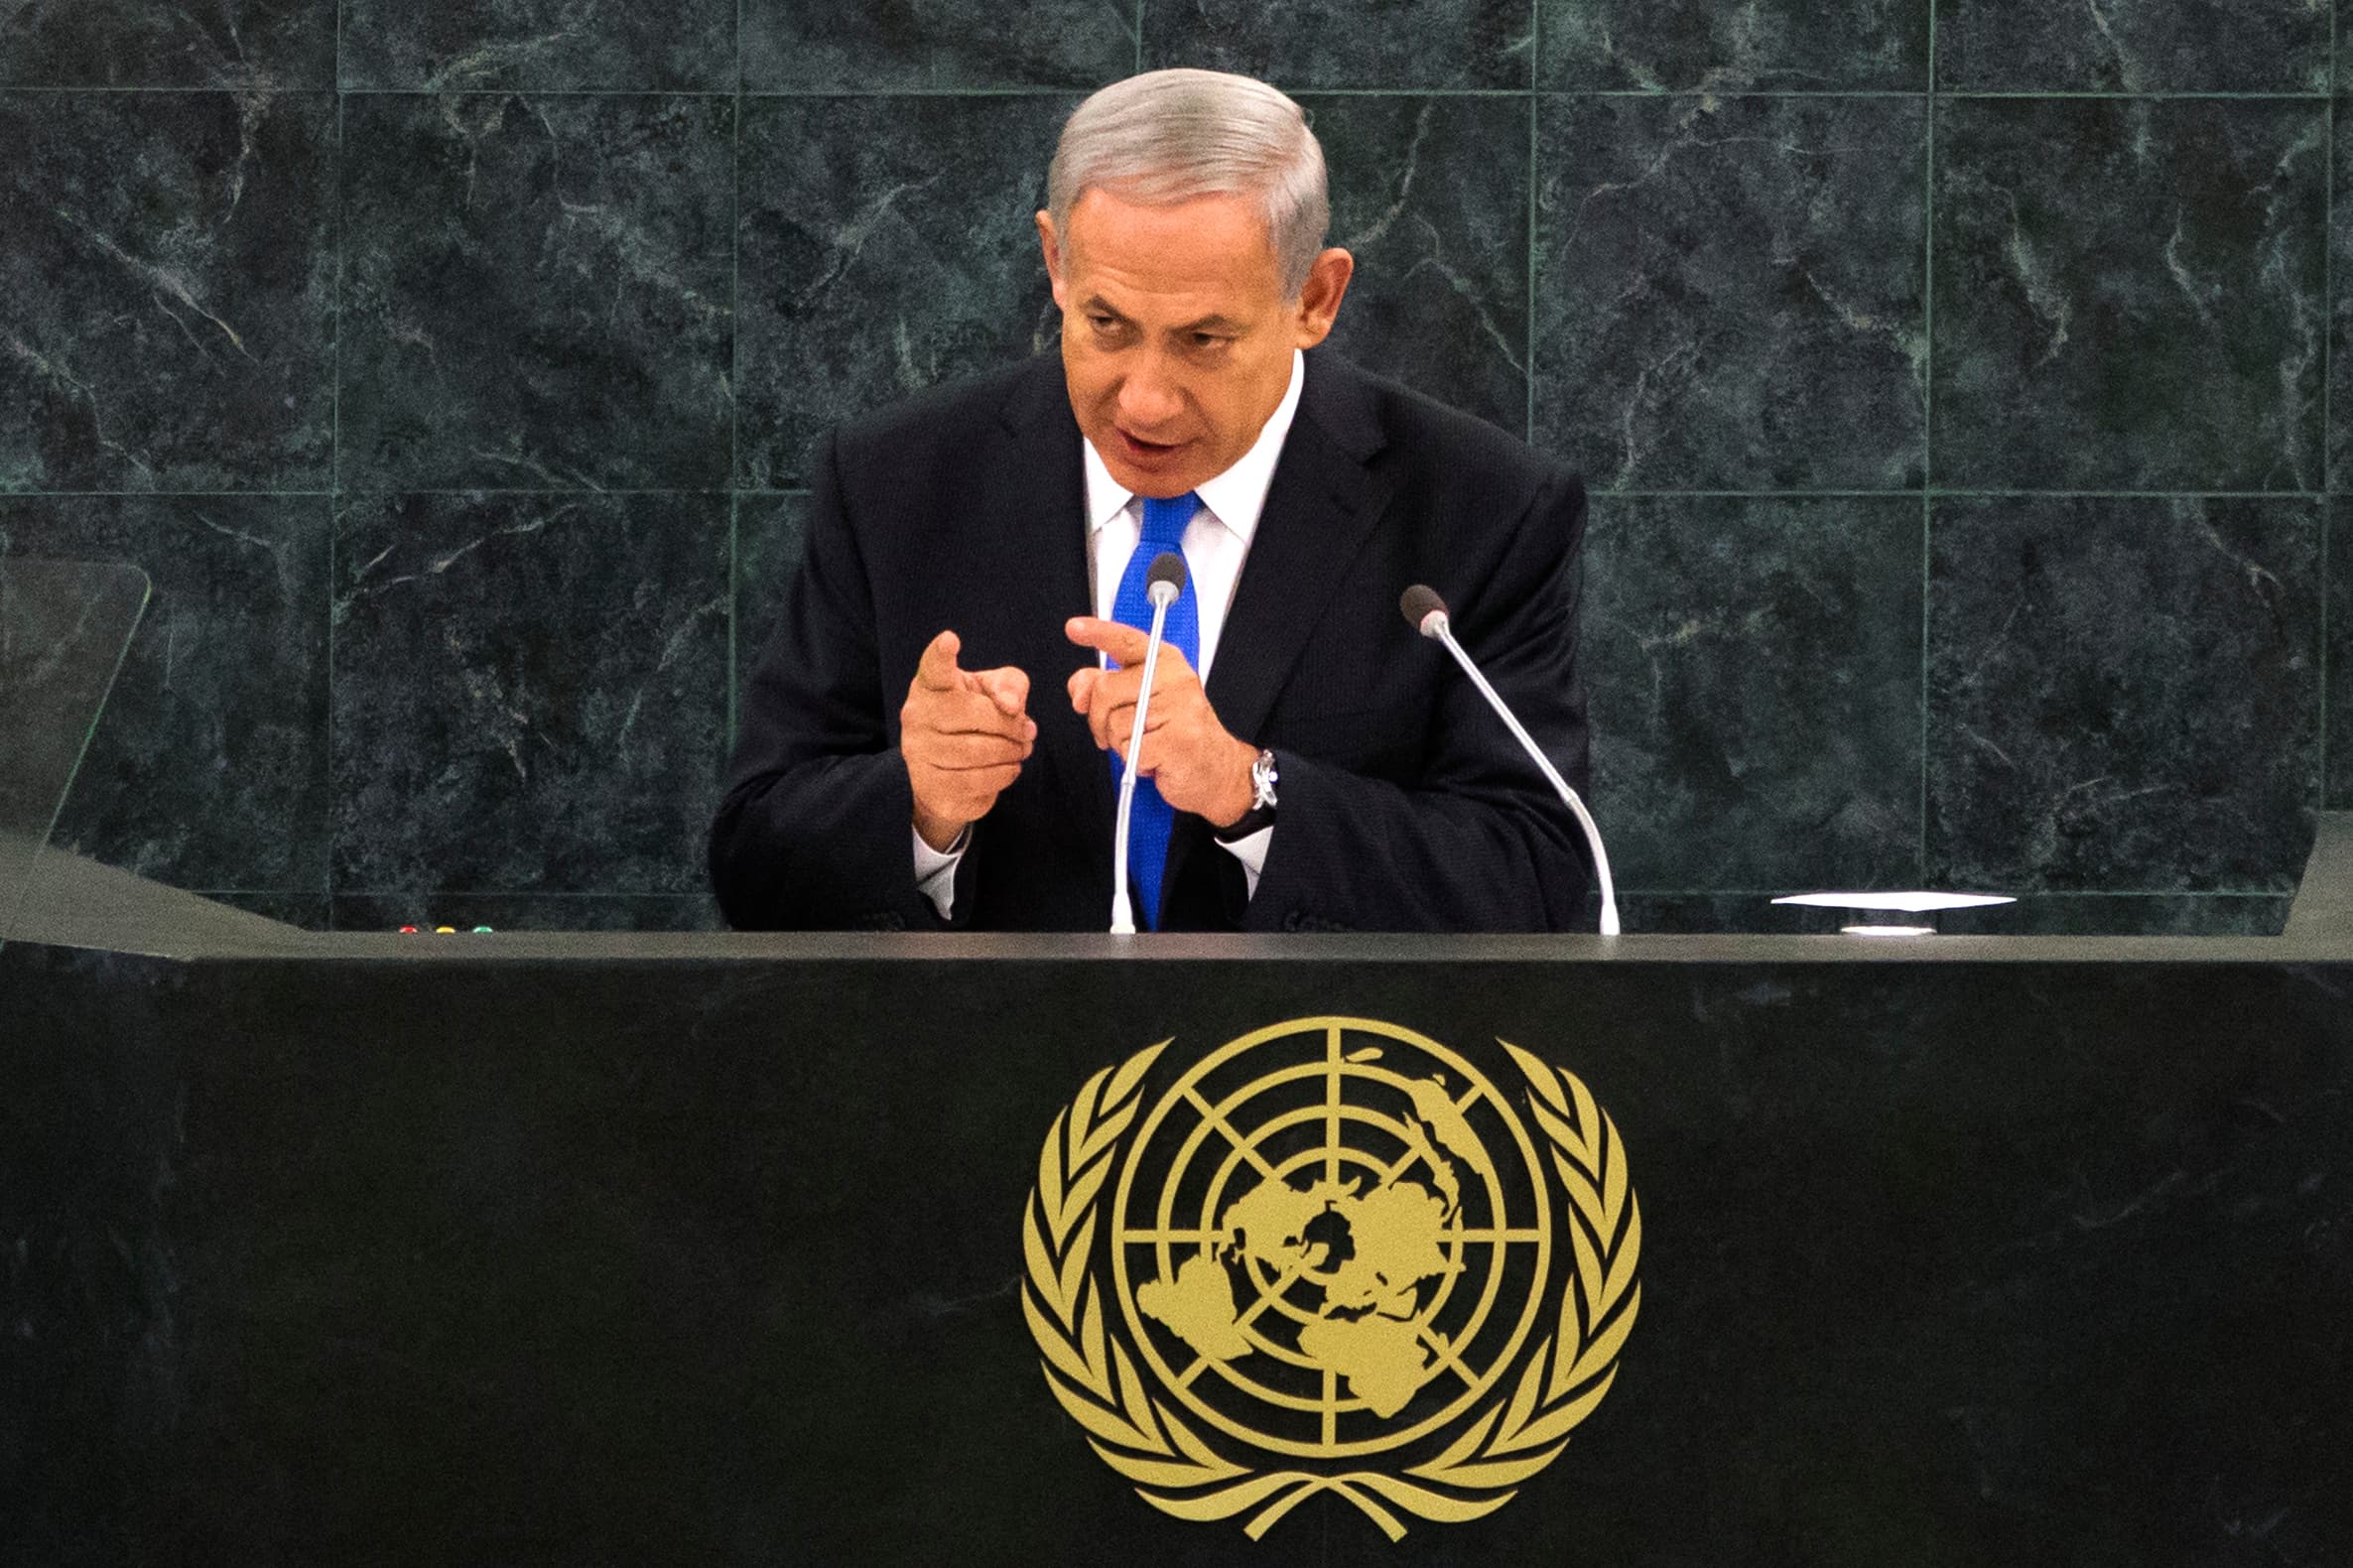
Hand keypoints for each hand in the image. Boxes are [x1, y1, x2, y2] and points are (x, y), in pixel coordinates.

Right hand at [901, 630, 1034, 849]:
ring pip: (975, 752)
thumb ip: (1010, 685)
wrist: (950, 773)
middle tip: (1028, 731)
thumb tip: (1010, 704)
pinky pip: (975, 781)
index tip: (950, 640)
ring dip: (1010, 752)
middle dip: (1011, 725)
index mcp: (931, 684)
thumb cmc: (975, 719)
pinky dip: (1003, 775)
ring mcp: (917, 751)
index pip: (934, 667)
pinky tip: (1010, 768)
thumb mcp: (995, 692)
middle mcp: (916, 714)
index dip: (941, 654)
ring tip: (1021, 749)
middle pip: (974, 714)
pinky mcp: (929, 784)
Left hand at [1064, 616, 1255, 827]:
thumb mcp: (1139, 702)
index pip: (1126, 641)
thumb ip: (1105, 686)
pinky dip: (1135, 763)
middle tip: (1118, 733)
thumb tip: (1080, 687)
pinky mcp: (1178, 740)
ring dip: (1120, 745)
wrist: (1215, 768)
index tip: (1075, 627)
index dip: (1098, 633)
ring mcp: (1180, 708)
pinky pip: (1130, 751)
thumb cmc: (1177, 733)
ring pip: (1115, 725)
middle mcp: (1175, 679)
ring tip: (1145, 745)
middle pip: (1105, 690)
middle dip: (1099, 720)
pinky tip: (1154, 759)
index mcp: (1165, 663)